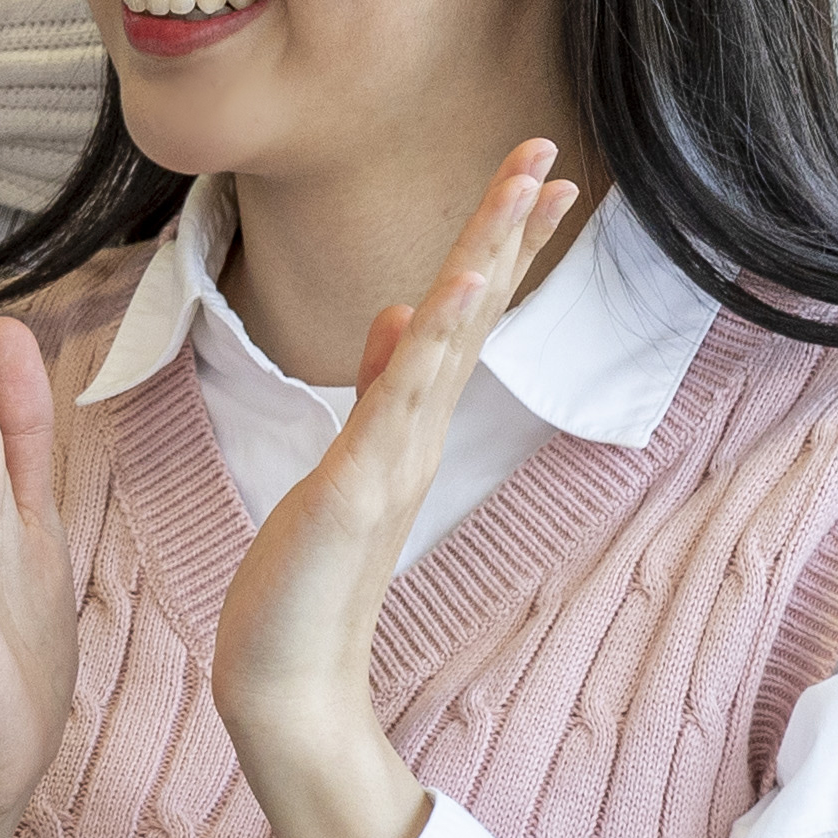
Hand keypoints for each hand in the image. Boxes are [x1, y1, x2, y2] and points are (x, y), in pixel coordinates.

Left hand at [209, 142, 574, 837]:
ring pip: (452, 340)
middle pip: (475, 312)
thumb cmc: (308, 580)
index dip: (498, 242)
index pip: (464, 313)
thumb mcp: (344, 463)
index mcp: (409, 423)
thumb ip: (379, 387)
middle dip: (509, 229)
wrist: (287, 683)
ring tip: (523, 189)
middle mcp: (415, 433)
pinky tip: (449, 285)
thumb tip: (402, 310)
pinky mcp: (357, 489)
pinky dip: (431, 341)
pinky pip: (401, 400)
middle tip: (550, 154)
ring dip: (485, 260)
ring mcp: (392, 459)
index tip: (536, 177)